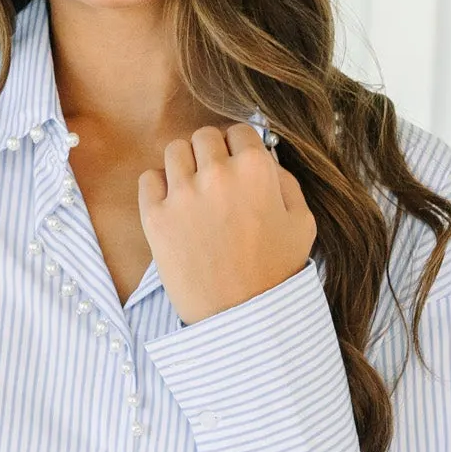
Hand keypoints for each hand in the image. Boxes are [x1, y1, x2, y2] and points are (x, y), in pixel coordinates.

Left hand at [137, 123, 315, 325]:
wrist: (240, 321)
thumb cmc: (275, 274)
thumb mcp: (302, 223)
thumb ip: (286, 181)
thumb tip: (265, 158)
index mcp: (256, 169)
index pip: (240, 130)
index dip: (240, 148)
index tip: (238, 167)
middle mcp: (217, 174)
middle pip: (204, 136)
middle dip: (211, 154)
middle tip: (216, 183)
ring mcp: (182, 194)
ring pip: (175, 150)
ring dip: (185, 166)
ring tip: (194, 194)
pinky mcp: (155, 217)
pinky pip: (148, 178)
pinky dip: (159, 187)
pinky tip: (174, 207)